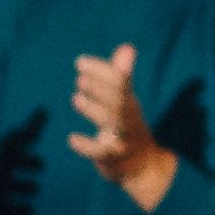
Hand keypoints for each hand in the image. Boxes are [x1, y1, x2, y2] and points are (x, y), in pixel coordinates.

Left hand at [65, 42, 171, 206]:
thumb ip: (122, 76)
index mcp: (130, 103)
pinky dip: (88, 146)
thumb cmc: (127, 129)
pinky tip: (71, 139)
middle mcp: (129, 119)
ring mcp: (124, 140)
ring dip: (95, 110)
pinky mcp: (115, 160)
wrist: (142, 167)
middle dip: (101, 88)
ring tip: (76, 98)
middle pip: (119, 101)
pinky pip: (103, 153)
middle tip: (80, 78)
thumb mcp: (125, 103)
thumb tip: (127, 47)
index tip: (80, 61)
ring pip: (113, 124)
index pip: (121, 83)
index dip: (102, 71)